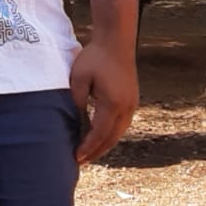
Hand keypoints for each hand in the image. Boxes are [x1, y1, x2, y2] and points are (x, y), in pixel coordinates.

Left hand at [70, 39, 138, 162]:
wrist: (116, 43)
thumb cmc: (94, 58)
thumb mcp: (79, 78)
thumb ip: (76, 100)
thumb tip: (73, 121)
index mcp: (112, 104)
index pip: (99, 133)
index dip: (88, 148)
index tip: (76, 157)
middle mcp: (126, 108)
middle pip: (111, 138)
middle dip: (96, 152)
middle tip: (80, 161)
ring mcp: (132, 105)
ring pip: (118, 133)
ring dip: (104, 145)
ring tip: (89, 153)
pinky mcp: (132, 101)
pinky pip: (122, 124)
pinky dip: (110, 134)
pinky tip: (100, 137)